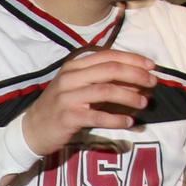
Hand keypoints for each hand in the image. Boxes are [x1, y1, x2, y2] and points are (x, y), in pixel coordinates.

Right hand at [18, 48, 155, 154]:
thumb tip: (136, 79)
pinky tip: (128, 122)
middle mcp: (70, 77)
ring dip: (130, 96)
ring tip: (144, 103)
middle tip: (153, 83)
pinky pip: (98, 116)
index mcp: (74, 66)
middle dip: (136, 75)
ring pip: (106, 91)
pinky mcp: (68, 116)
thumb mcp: (77, 86)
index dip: (133, 59)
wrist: (32, 130)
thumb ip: (101, 80)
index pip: (108, 56)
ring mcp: (68, 96)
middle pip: (110, 70)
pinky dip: (117, 119)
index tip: (152, 66)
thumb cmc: (59, 107)